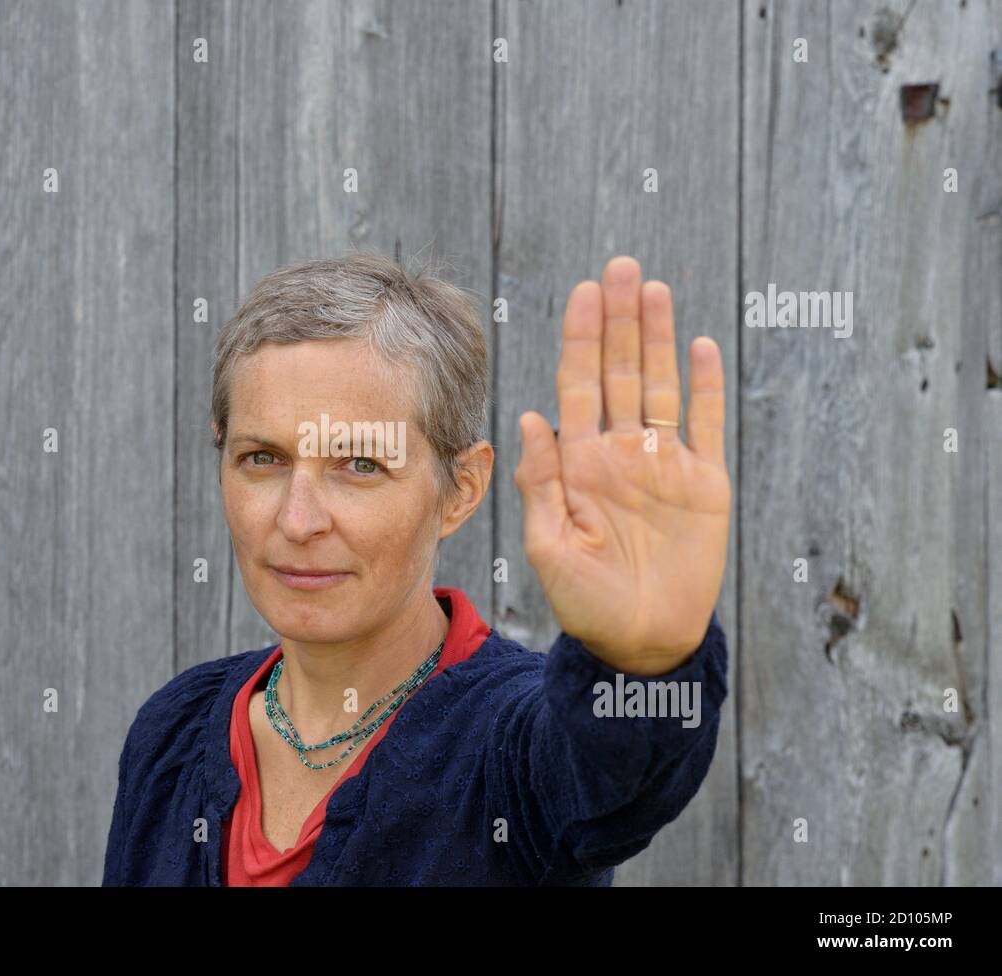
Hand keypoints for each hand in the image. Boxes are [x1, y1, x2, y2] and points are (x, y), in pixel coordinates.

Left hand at [513, 256, 730, 675]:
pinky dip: (705, 386)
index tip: (584, 292)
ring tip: (654, 289)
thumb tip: (530, 415)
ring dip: (658, 338)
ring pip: (661, 386)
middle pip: (620, 372)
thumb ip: (541, 480)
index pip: (577, 385)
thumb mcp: (549, 545)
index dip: (581, 338)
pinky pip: (705, 426)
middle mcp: (620, 453)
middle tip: (621, 267)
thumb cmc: (586, 602)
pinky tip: (698, 344)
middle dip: (619, 321)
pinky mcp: (704, 484)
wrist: (640, 645)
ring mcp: (662, 465)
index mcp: (580, 462)